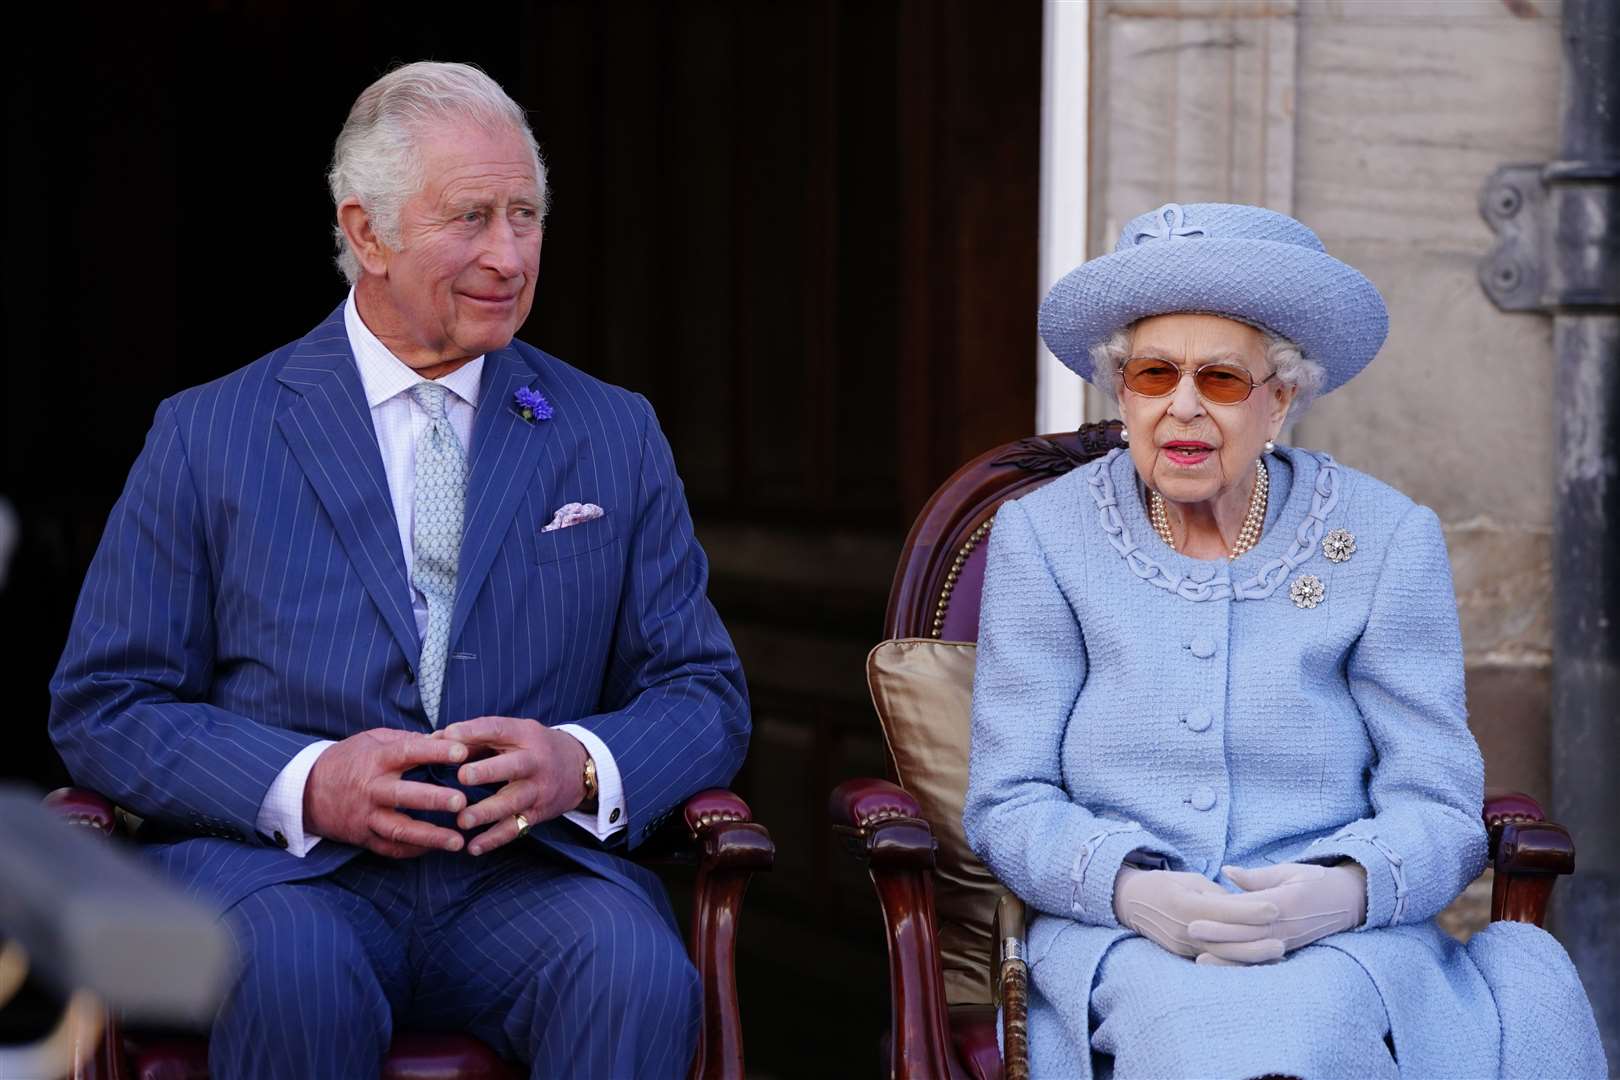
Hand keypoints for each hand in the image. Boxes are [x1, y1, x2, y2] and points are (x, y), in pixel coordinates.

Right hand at [303, 727, 469, 856]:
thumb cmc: (348, 759)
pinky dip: (414, 850)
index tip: (462, 752)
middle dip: (434, 799)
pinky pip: (390, 848)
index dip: (436, 751)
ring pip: (399, 829)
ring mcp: (366, 816)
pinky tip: (437, 848)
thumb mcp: (372, 740)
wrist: (305, 790)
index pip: (409, 752)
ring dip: (430, 836)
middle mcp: (371, 788)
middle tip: (461, 802)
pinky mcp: (363, 837)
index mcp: (376, 759)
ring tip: (458, 841)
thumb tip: (443, 737)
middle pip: (404, 795)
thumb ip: (406, 739)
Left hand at [435, 716, 587, 855]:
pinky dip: (494, 840)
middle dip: (488, 772)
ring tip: (462, 821)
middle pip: (513, 766)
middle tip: (462, 777)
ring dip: (487, 812)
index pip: (499, 729)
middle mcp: (535, 761)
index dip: (474, 731)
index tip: (448, 735)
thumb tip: (433, 739)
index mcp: (525, 735)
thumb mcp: (514, 733)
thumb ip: (477, 737)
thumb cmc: (533, 746)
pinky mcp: (538, 813)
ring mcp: (538, 789)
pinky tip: (473, 847)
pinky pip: (515, 828)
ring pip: (513, 802)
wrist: (580, 767)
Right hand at [1113, 865, 1283, 963]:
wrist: (1130, 902)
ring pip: (1221, 954)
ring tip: (1276, 954)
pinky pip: (1213, 959)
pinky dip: (1235, 960)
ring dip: (1249, 956)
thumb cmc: (1165, 884)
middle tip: (1282, 941)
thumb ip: (1217, 895)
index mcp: (1184, 902)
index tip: (1275, 907)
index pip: (1223, 909)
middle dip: (1255, 942)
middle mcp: (1183, 928)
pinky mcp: (1182, 954)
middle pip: (1225, 940)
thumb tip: (1245, 904)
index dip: (1250, 909)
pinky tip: (1255, 962)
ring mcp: (1182, 945)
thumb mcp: (1190, 880)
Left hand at [1193, 862, 1367, 964]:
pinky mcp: (1288, 949)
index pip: (1248, 908)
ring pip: (1253, 952)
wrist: (1349, 901)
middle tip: (1190, 930)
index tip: (1197, 907)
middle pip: (1247, 932)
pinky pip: (1262, 960)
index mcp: (1284, 901)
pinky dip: (1243, 965)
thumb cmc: (1315, 880)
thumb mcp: (1289, 871)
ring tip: (1200, 957)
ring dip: (1227, 955)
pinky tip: (1224, 969)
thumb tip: (1226, 871)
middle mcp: (1285, 925)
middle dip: (1219, 933)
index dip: (1222, 909)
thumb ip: (1257, 876)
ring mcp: (1287, 940)